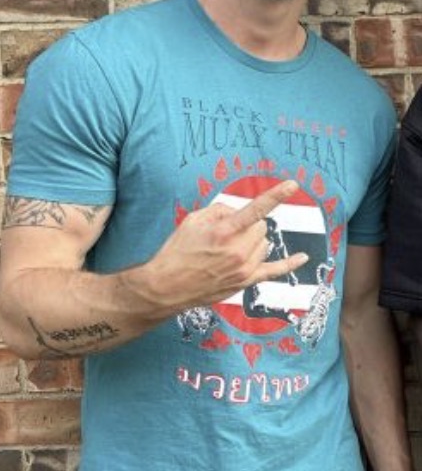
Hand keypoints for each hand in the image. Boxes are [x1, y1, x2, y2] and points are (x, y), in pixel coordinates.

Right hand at [144, 178, 307, 315]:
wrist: (167, 286)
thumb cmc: (177, 252)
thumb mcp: (192, 220)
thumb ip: (220, 210)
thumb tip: (238, 212)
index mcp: (225, 231)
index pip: (256, 209)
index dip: (276, 195)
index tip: (293, 184)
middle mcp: (238, 250)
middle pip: (260, 226)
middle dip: (247, 225)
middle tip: (225, 232)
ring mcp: (244, 268)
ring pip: (264, 243)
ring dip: (253, 240)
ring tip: (229, 249)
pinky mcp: (246, 281)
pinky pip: (274, 271)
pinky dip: (289, 263)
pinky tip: (302, 257)